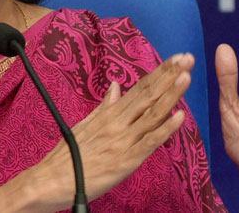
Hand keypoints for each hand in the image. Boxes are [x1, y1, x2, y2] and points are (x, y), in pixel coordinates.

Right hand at [29, 53, 193, 211]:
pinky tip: (179, 116)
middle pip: (147, 95)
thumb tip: (116, 86)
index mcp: (109, 114)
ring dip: (170, 94)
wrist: (51, 180)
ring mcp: (123, 140)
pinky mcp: (126, 160)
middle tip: (187, 58)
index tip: (176, 59)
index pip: (139, 88)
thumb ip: (104, 106)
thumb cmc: (67, 156)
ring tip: (186, 76)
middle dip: (169, 76)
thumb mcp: (85, 125)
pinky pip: (148, 142)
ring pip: (151, 114)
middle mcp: (118, 122)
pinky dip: (165, 129)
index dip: (159, 73)